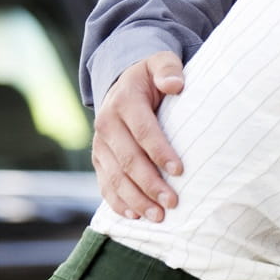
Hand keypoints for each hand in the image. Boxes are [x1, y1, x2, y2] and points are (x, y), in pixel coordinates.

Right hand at [91, 51, 185, 221]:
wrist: (125, 83)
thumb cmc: (152, 76)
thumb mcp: (160, 62)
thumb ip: (168, 69)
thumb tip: (175, 84)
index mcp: (124, 102)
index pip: (143, 130)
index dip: (160, 151)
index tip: (180, 170)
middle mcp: (107, 124)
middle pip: (128, 159)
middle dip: (150, 183)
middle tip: (173, 203)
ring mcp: (101, 144)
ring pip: (115, 176)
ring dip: (135, 199)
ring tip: (158, 217)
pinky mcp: (100, 159)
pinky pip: (105, 183)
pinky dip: (118, 201)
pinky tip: (134, 216)